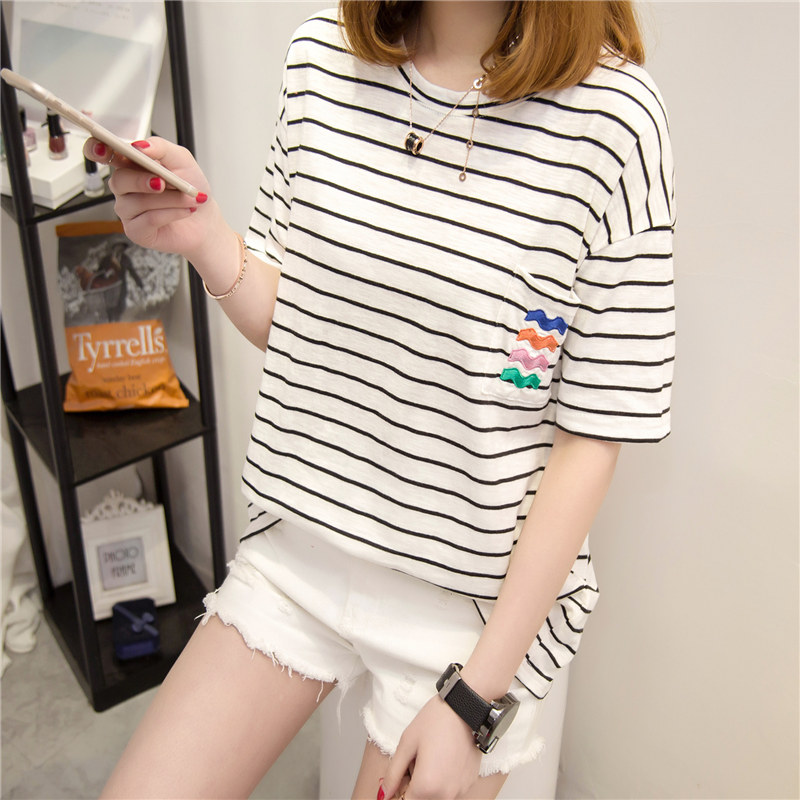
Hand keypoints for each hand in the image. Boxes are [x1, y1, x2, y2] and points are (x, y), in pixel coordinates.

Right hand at [83, 136, 220, 263]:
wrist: (205, 219)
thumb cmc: (190, 187)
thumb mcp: (181, 160)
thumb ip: (160, 147)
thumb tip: (140, 146)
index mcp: (130, 165)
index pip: (102, 154)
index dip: (96, 149)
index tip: (102, 148)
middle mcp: (124, 188)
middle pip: (120, 180)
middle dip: (143, 180)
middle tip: (163, 182)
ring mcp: (127, 211)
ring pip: (138, 201)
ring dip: (169, 199)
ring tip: (190, 198)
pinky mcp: (136, 231)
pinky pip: (149, 220)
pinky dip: (171, 213)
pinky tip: (186, 211)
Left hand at [381, 695, 481, 799]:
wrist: (465, 708)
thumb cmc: (436, 721)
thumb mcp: (407, 743)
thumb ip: (393, 774)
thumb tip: (384, 795)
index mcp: (427, 786)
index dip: (400, 789)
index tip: (402, 775)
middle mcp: (446, 795)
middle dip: (414, 787)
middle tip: (415, 762)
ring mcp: (460, 791)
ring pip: (436, 797)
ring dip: (429, 785)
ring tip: (430, 759)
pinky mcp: (469, 784)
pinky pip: (449, 790)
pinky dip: (442, 781)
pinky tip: (443, 759)